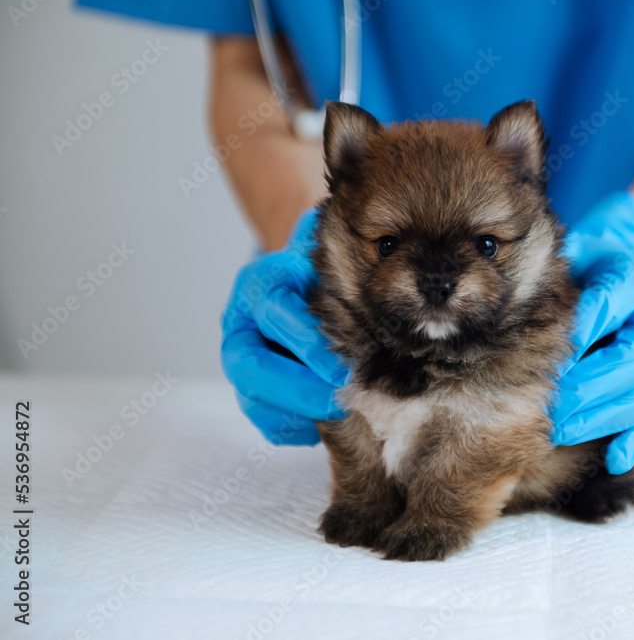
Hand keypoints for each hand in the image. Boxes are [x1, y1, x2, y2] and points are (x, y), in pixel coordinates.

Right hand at [220, 210, 348, 444]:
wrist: (309, 286)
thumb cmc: (328, 271)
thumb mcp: (329, 254)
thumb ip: (339, 250)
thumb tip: (362, 234)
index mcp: (259, 286)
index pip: (273, 313)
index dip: (305, 343)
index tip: (341, 369)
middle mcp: (241, 325)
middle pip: (250, 366)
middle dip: (295, 389)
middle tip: (338, 400)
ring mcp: (242, 360)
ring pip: (252, 398)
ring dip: (294, 414)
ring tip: (339, 418)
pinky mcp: (252, 392)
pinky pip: (266, 421)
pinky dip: (294, 429)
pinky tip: (324, 428)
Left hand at [551, 192, 633, 473]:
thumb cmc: (591, 259)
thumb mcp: (577, 248)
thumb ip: (557, 266)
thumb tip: (516, 288)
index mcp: (632, 278)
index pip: (608, 304)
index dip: (583, 328)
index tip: (551, 347)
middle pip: (628, 360)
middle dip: (585, 386)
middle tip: (545, 405)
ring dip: (600, 417)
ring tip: (557, 430)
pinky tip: (614, 460)